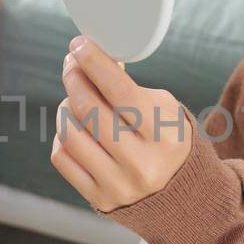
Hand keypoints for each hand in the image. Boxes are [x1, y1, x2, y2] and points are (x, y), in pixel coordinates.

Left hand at [51, 35, 191, 211]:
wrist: (181, 195)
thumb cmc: (168, 140)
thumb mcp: (165, 110)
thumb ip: (129, 87)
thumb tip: (88, 59)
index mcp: (164, 136)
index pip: (120, 90)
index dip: (94, 62)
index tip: (80, 44)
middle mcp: (141, 164)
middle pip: (88, 108)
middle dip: (74, 77)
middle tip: (72, 64)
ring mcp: (118, 184)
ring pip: (69, 132)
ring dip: (66, 106)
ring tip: (77, 99)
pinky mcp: (99, 198)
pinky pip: (62, 157)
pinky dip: (63, 136)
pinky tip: (76, 128)